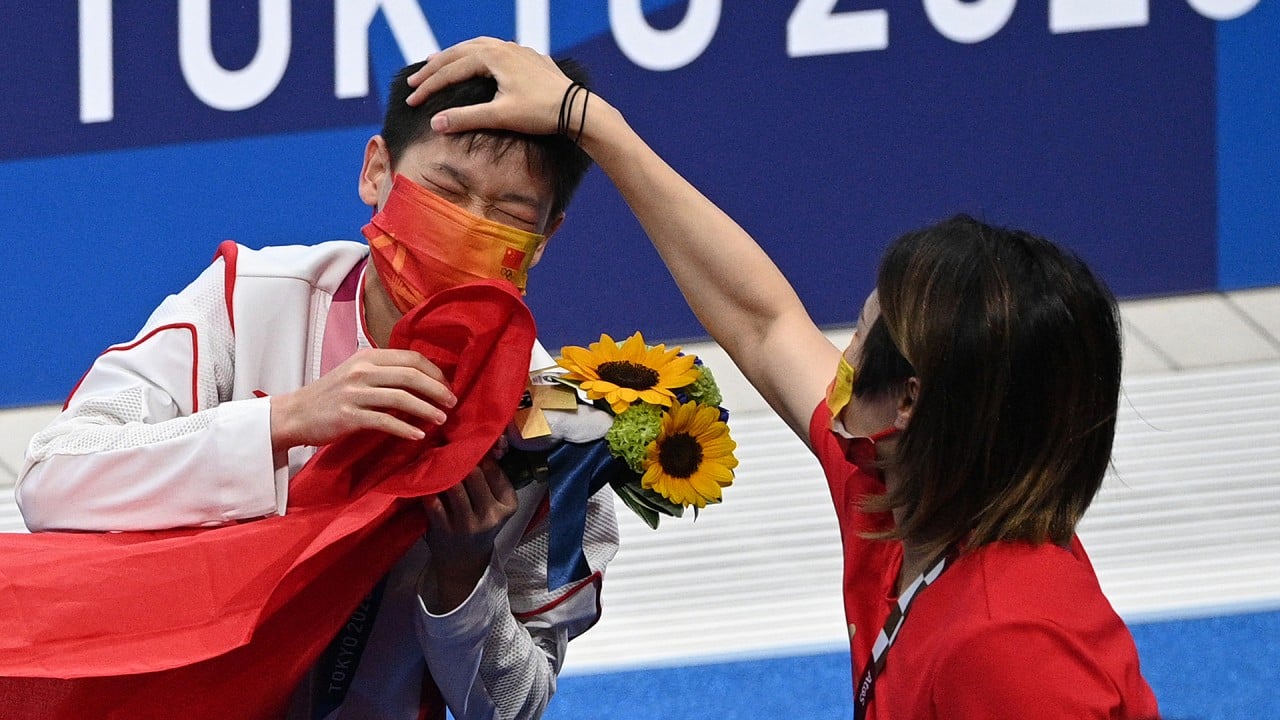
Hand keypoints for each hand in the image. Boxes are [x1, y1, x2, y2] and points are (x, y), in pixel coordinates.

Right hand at [269, 348, 454, 451]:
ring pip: (401, 398)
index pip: (412, 358)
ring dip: (427, 409)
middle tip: (452, 403)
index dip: (435, 373)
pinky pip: (384, 421)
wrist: (294, 414)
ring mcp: (354, 392)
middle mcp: (362, 370)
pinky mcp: (348, 415)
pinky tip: (418, 435)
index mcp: (368, 356)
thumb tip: (422, 380)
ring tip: (442, 419)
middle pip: (411, 375)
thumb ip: (384, 372)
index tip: (447, 387)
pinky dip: (405, 429)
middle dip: (437, 390)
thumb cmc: (330, 395)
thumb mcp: (356, 373)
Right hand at [404, 36, 572, 135]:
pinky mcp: (528, 58)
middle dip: (434, 69)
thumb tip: (434, 124)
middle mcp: (503, 46)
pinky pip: (493, 50)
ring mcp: (517, 50)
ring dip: (453, 57)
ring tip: (436, 64)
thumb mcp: (500, 116)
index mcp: (493, 56)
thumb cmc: (541, 113)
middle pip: (458, 53)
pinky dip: (475, 56)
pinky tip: (475, 63)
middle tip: (412, 81)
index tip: (411, 101)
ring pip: (475, 47)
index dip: (428, 86)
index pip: (451, 70)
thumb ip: (465, 118)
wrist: (577, 109)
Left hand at [421, 456, 518, 612]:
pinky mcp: (444, 530)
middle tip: (448, 447)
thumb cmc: (480, 523)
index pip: (494, 469)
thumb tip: (490, 441)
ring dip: (443, 470)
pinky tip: (425, 480)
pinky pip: (433, 501)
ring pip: (454, 484)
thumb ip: (493, 476)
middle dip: (460, 458)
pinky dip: (428, 488)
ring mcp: (467, 524)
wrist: (465, 561)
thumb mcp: (496, 504)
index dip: (479, 452)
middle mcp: (491, 514)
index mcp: (508, 505)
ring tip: (435, 459)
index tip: (467, 442)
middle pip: (474, 473)